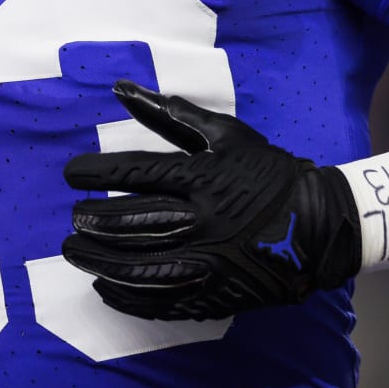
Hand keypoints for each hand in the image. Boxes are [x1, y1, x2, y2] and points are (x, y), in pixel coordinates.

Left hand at [60, 80, 360, 320]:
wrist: (318, 226)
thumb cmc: (268, 173)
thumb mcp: (226, 133)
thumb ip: (171, 113)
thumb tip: (120, 88)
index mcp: (201, 177)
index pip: (133, 173)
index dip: (96, 173)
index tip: (70, 174)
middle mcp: (200, 220)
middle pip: (131, 223)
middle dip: (93, 221)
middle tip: (72, 219)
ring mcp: (207, 261)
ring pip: (139, 265)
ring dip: (99, 260)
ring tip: (74, 252)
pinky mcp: (214, 292)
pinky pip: (161, 299)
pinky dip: (127, 295)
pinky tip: (104, 286)